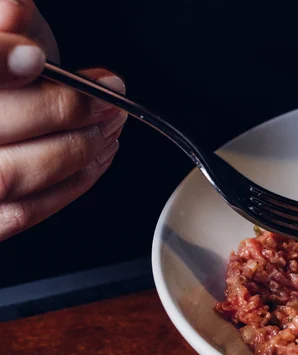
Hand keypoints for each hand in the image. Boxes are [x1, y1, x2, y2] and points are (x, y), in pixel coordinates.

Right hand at [0, 0, 126, 240]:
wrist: (6, 106)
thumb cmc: (5, 76)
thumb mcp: (6, 34)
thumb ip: (8, 21)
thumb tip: (15, 8)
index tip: (35, 58)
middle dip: (62, 111)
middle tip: (107, 97)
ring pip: (12, 175)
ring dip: (75, 150)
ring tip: (109, 126)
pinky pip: (24, 213)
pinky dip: (70, 186)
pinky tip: (96, 158)